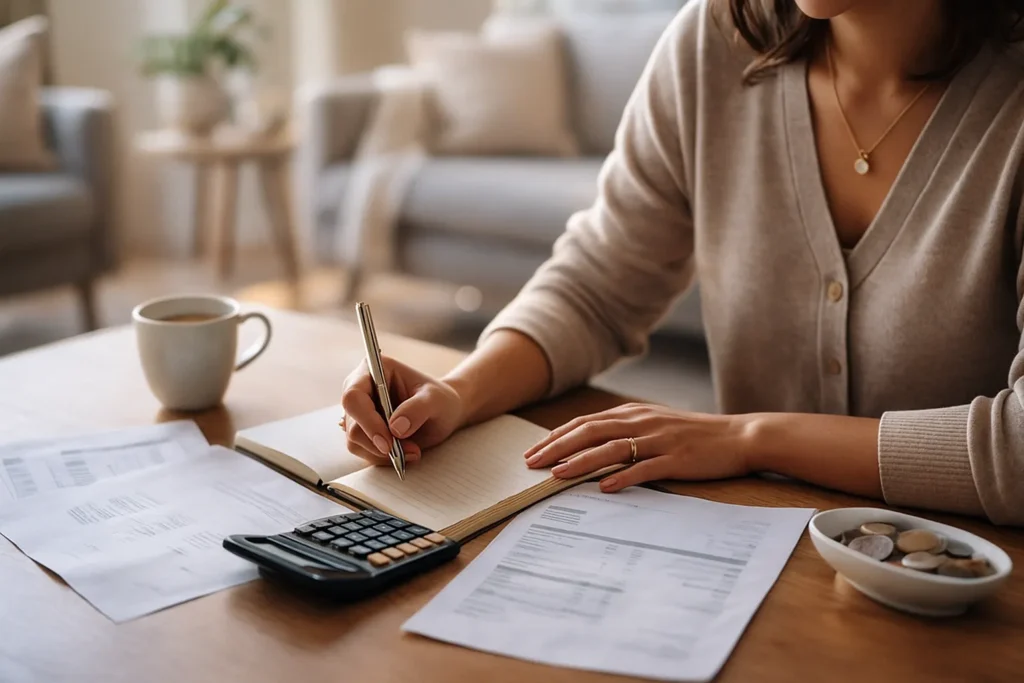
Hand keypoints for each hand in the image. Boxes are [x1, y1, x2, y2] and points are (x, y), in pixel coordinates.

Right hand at [341, 356, 464, 466]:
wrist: (443, 413)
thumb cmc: (440, 400)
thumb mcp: (436, 400)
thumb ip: (418, 409)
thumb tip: (395, 428)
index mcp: (374, 370)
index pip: (354, 397)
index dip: (367, 421)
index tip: (388, 443)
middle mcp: (360, 389)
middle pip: (352, 424)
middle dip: (379, 444)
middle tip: (410, 450)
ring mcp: (359, 412)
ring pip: (355, 442)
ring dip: (383, 454)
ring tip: (413, 451)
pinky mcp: (363, 431)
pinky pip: (364, 451)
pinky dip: (384, 457)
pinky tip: (405, 453)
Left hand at [523, 403, 754, 491]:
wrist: (738, 436)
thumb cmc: (693, 434)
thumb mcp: (655, 424)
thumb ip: (624, 430)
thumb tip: (589, 445)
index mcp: (634, 413)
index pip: (585, 422)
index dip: (557, 437)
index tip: (533, 451)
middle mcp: (642, 422)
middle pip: (591, 432)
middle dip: (558, 448)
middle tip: (532, 464)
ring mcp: (659, 441)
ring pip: (612, 449)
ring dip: (581, 462)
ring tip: (558, 475)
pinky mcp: (676, 460)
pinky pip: (645, 468)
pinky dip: (622, 477)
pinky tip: (603, 488)